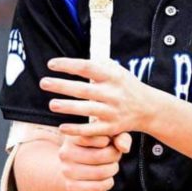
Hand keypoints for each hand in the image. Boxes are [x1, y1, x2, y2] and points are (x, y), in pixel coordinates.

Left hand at [40, 58, 155, 136]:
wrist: (148, 108)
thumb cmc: (126, 86)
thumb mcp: (118, 70)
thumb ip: (99, 64)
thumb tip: (77, 60)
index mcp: (113, 76)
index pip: (87, 68)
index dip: (68, 65)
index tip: (50, 64)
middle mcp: (113, 93)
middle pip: (83, 89)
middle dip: (62, 86)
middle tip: (43, 83)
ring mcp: (112, 111)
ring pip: (87, 109)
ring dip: (67, 107)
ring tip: (51, 104)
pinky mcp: (112, 127)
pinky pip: (92, 130)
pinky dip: (77, 129)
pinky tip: (62, 127)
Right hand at [57, 132, 131, 190]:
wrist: (72, 172)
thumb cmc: (93, 150)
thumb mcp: (105, 138)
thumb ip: (119, 137)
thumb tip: (124, 147)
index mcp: (73, 137)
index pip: (98, 138)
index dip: (110, 142)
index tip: (109, 143)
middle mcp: (66, 153)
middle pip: (101, 156)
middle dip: (115, 157)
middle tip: (115, 157)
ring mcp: (68, 171)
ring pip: (101, 172)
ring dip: (112, 170)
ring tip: (111, 167)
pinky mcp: (72, 187)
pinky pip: (99, 186)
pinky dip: (108, 182)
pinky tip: (106, 179)